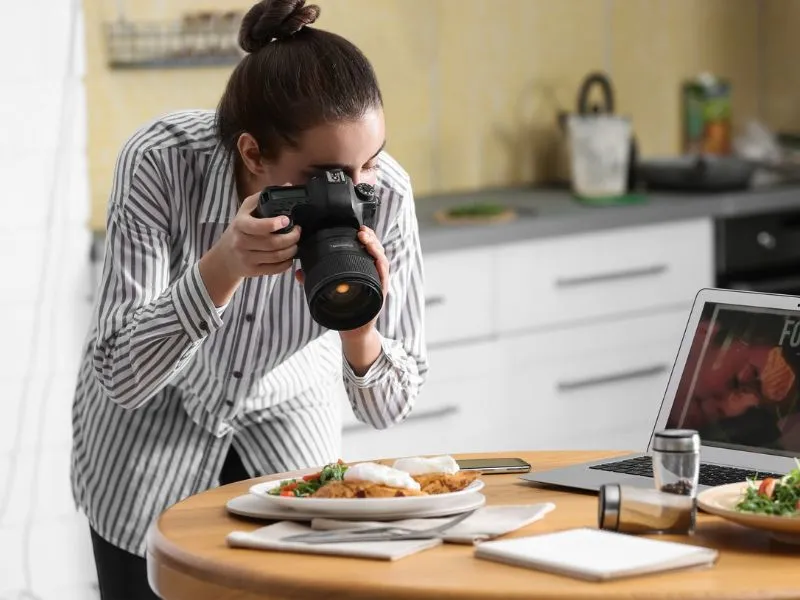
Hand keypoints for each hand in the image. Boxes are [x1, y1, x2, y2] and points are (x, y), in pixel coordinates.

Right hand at [217, 192, 300, 277]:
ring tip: (296, 243)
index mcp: (240, 225)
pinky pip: (274, 269)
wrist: (225, 256)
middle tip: (298, 231)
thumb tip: (287, 185)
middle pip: (272, 243)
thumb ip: (263, 196)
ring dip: (291, 250)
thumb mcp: (245, 210)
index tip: (287, 220)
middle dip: (290, 238)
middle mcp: (242, 242)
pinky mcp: (253, 271)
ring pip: (275, 256)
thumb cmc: (239, 229)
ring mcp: (247, 258)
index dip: (274, 224)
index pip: (257, 226)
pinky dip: (286, 263)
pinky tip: (290, 256)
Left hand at [296, 226, 388, 375]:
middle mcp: (372, 275)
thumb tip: (298, 272)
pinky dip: (381, 266)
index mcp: (361, 271)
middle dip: (371, 238)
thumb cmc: (343, 311)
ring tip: (366, 239)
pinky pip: (383, 277)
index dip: (364, 238)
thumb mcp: (327, 292)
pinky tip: (377, 258)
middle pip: (376, 251)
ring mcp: (378, 283)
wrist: (353, 331)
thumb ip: (313, 280)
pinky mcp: (380, 294)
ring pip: (381, 261)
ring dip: (376, 248)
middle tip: (362, 231)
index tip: (357, 229)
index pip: (366, 250)